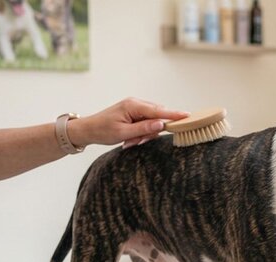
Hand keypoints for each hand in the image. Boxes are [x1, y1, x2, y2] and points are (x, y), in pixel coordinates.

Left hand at [67, 97, 188, 148]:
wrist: (87, 130)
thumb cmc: (102, 131)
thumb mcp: (123, 133)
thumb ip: (144, 129)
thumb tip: (162, 124)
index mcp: (133, 106)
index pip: (159, 111)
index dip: (174, 114)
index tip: (188, 115)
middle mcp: (136, 103)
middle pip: (157, 117)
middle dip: (151, 132)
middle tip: (136, 142)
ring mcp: (135, 107)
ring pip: (152, 122)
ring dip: (144, 134)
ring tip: (129, 142)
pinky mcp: (134, 113)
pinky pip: (145, 123)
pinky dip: (141, 133)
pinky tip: (130, 139)